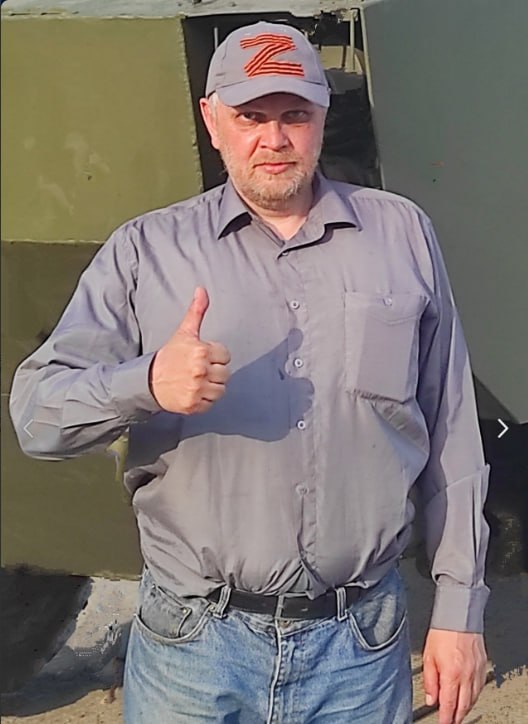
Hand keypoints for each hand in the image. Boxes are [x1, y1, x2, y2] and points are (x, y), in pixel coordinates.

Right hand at [149, 287, 230, 413]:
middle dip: (214, 372)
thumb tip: (202, 289)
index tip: (202, 357)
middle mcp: (200, 370)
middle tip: (198, 370)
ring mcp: (196, 389)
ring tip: (197, 381)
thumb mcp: (184, 332)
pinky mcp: (193, 405)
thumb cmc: (169, 356)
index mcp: (201, 351)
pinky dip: (204, 400)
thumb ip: (196, 311)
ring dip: (211, 387)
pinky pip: (210, 404)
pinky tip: (193, 392)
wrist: (149, 381)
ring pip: (220, 390)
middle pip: (226, 374)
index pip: (225, 356)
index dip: (215, 356)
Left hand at [422, 629, 487, 723]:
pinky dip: (473, 696)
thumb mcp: (428, 657)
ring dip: (465, 708)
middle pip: (463, 706)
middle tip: (450, 721)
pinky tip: (468, 696)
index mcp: (451, 674)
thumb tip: (430, 698)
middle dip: (456, 717)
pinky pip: (480, 687)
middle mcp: (466, 676)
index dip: (445, 719)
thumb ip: (429, 680)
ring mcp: (477, 672)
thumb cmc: (443, 632)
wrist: (459, 615)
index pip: (449, 705)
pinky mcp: (483, 666)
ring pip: (473, 699)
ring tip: (457, 712)